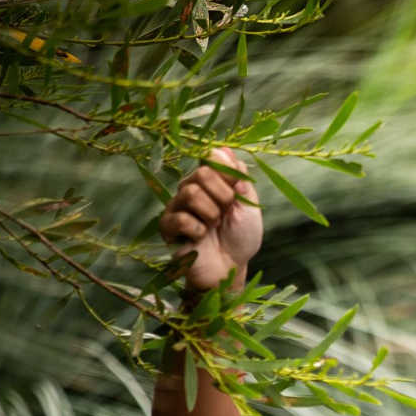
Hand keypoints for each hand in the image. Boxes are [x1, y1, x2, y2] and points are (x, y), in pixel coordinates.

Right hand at [159, 147, 261, 291]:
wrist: (232, 267)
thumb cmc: (241, 236)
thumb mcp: (248, 204)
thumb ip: (238, 176)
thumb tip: (223, 148)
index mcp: (210, 182)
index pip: (211, 157)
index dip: (227, 173)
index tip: (237, 190)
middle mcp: (190, 190)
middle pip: (201, 173)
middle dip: (223, 195)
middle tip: (226, 212)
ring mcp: (176, 207)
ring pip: (189, 192)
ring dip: (210, 212)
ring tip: (214, 225)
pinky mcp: (167, 228)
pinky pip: (178, 217)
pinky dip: (197, 228)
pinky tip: (200, 237)